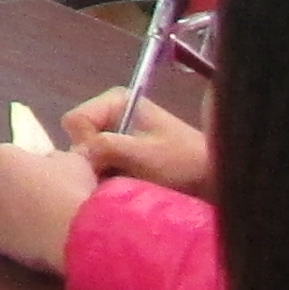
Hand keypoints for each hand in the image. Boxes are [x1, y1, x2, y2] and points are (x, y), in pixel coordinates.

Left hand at [0, 138, 99, 272]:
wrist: (74, 235)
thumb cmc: (71, 188)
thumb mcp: (70, 159)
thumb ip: (51, 158)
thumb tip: (49, 163)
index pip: (3, 154)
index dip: (21, 162)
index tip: (39, 172)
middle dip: (10, 186)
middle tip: (38, 196)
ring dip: (10, 212)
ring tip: (40, 221)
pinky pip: (3, 233)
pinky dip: (14, 234)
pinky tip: (37, 237)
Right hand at [61, 90, 211, 196]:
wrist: (213, 180)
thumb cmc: (182, 162)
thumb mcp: (144, 154)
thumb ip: (107, 147)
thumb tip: (78, 153)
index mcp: (115, 101)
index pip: (75, 120)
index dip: (85, 145)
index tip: (106, 164)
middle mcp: (111, 114)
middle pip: (78, 139)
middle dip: (93, 162)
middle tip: (115, 178)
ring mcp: (115, 135)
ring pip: (86, 157)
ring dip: (100, 174)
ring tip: (123, 186)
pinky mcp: (120, 155)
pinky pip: (98, 167)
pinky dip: (107, 180)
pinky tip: (124, 188)